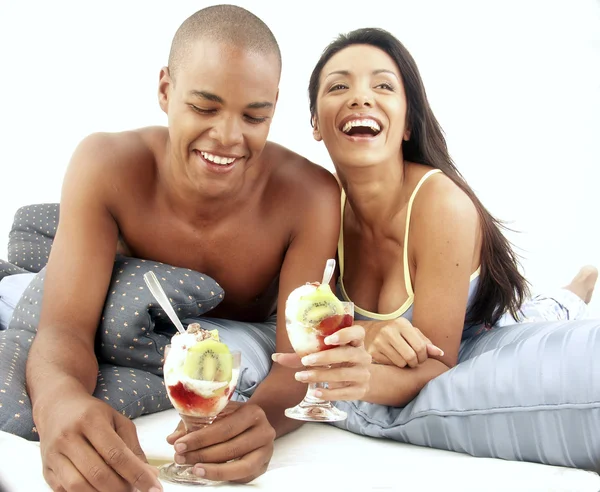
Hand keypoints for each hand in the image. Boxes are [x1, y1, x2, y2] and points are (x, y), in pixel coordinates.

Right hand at [36, 391, 161, 491]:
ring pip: (79, 486)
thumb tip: (149, 474)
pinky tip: (99, 489)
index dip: (137, 474)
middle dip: (121, 488)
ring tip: (119, 490)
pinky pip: (65, 491)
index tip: (154, 487)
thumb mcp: (117, 421)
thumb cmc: (92, 414)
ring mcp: (54, 455)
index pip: (117, 455)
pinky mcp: (46, 470)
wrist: (57, 407)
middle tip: (135, 489)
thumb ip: (133, 447)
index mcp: (91, 421)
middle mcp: (69, 437)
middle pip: (98, 474)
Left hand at [166, 401, 274, 483]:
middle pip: (231, 447)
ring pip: (240, 466)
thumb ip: (195, 423)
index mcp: (252, 412)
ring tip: (194, 469)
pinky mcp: (263, 466)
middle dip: (202, 455)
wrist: (257, 423)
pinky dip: (224, 477)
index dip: (200, 438)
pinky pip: (243, 477)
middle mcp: (263, 431)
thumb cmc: (234, 417)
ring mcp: (266, 451)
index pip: (225, 428)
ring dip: (213, 470)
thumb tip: (172, 439)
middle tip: (181, 458)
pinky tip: (208, 474)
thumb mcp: (218, 413)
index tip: (179, 445)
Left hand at [273, 324, 371, 400]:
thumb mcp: (324, 354)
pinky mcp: (360, 390)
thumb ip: (301, 354)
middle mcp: (363, 355)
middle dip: (325, 357)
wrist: (358, 381)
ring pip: (343, 374)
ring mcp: (363, 374)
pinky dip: (329, 393)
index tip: (328, 339)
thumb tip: (275, 357)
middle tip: (306, 360)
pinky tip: (316, 392)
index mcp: (355, 341)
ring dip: (321, 375)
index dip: (345, 334)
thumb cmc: (337, 362)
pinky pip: (345, 392)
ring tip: (302, 376)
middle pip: (348, 354)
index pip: (358, 332)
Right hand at [364, 318, 443, 367]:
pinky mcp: (372, 352)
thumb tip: (440, 353)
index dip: (424, 356)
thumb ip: (426, 342)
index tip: (421, 357)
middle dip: (416, 362)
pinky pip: (390, 365)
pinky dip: (394, 365)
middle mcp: (388, 331)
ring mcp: (379, 342)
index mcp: (401, 323)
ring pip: (401, 363)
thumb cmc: (396, 332)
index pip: (420, 347)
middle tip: (414, 361)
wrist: (370, 331)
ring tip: (403, 359)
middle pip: (411, 357)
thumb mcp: (411, 332)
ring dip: (405, 364)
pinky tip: (392, 358)